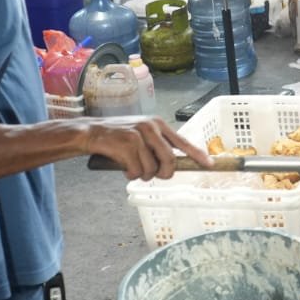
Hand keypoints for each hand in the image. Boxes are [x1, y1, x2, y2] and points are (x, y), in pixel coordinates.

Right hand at [85, 116, 209, 180]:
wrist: (90, 132)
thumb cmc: (117, 137)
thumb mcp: (141, 135)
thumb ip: (157, 146)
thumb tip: (172, 165)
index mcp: (157, 124)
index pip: (182, 142)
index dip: (197, 155)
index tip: (210, 165)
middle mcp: (151, 127)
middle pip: (169, 161)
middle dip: (163, 174)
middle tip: (153, 175)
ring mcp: (139, 135)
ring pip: (152, 169)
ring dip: (142, 175)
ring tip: (132, 168)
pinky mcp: (127, 144)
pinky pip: (137, 171)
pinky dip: (130, 175)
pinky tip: (123, 167)